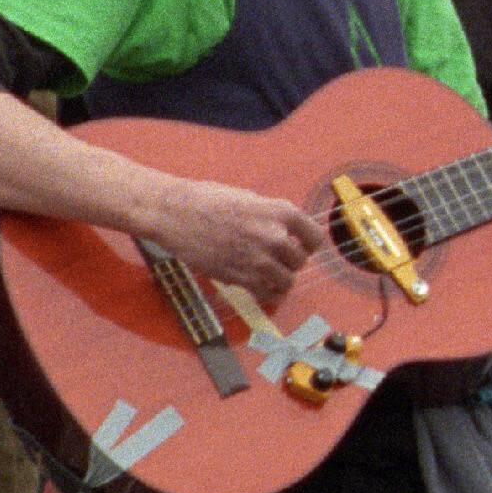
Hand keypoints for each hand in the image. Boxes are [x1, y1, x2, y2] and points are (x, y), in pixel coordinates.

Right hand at [133, 175, 328, 307]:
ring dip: (279, 279)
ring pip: (287, 281)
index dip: (308, 244)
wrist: (175, 214)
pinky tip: (258, 284)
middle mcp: (274, 236)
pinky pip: (267, 294)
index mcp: (280, 211)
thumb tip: (287, 232)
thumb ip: (272, 217)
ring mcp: (258, 259)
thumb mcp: (249, 198)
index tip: (300, 246)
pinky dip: (266, 292)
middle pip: (300, 261)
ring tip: (266, 273)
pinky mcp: (240, 277)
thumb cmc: (207, 201)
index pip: (315, 237)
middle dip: (290, 262)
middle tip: (275, 259)